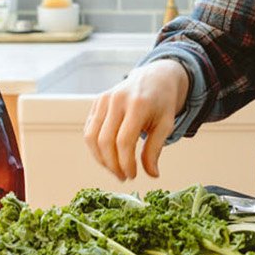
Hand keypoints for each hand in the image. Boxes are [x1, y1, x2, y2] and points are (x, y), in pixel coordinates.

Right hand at [83, 59, 189, 181]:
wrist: (155, 78)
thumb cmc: (162, 103)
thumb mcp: (166, 124)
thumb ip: (155, 149)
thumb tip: (152, 175)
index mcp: (138, 104)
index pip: (124, 141)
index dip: (125, 163)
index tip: (132, 175)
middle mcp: (117, 100)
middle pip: (105, 141)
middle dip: (112, 164)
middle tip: (123, 177)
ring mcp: (104, 99)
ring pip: (91, 137)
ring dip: (101, 159)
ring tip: (114, 169)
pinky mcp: (97, 102)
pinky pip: (89, 129)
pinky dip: (95, 147)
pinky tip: (108, 155)